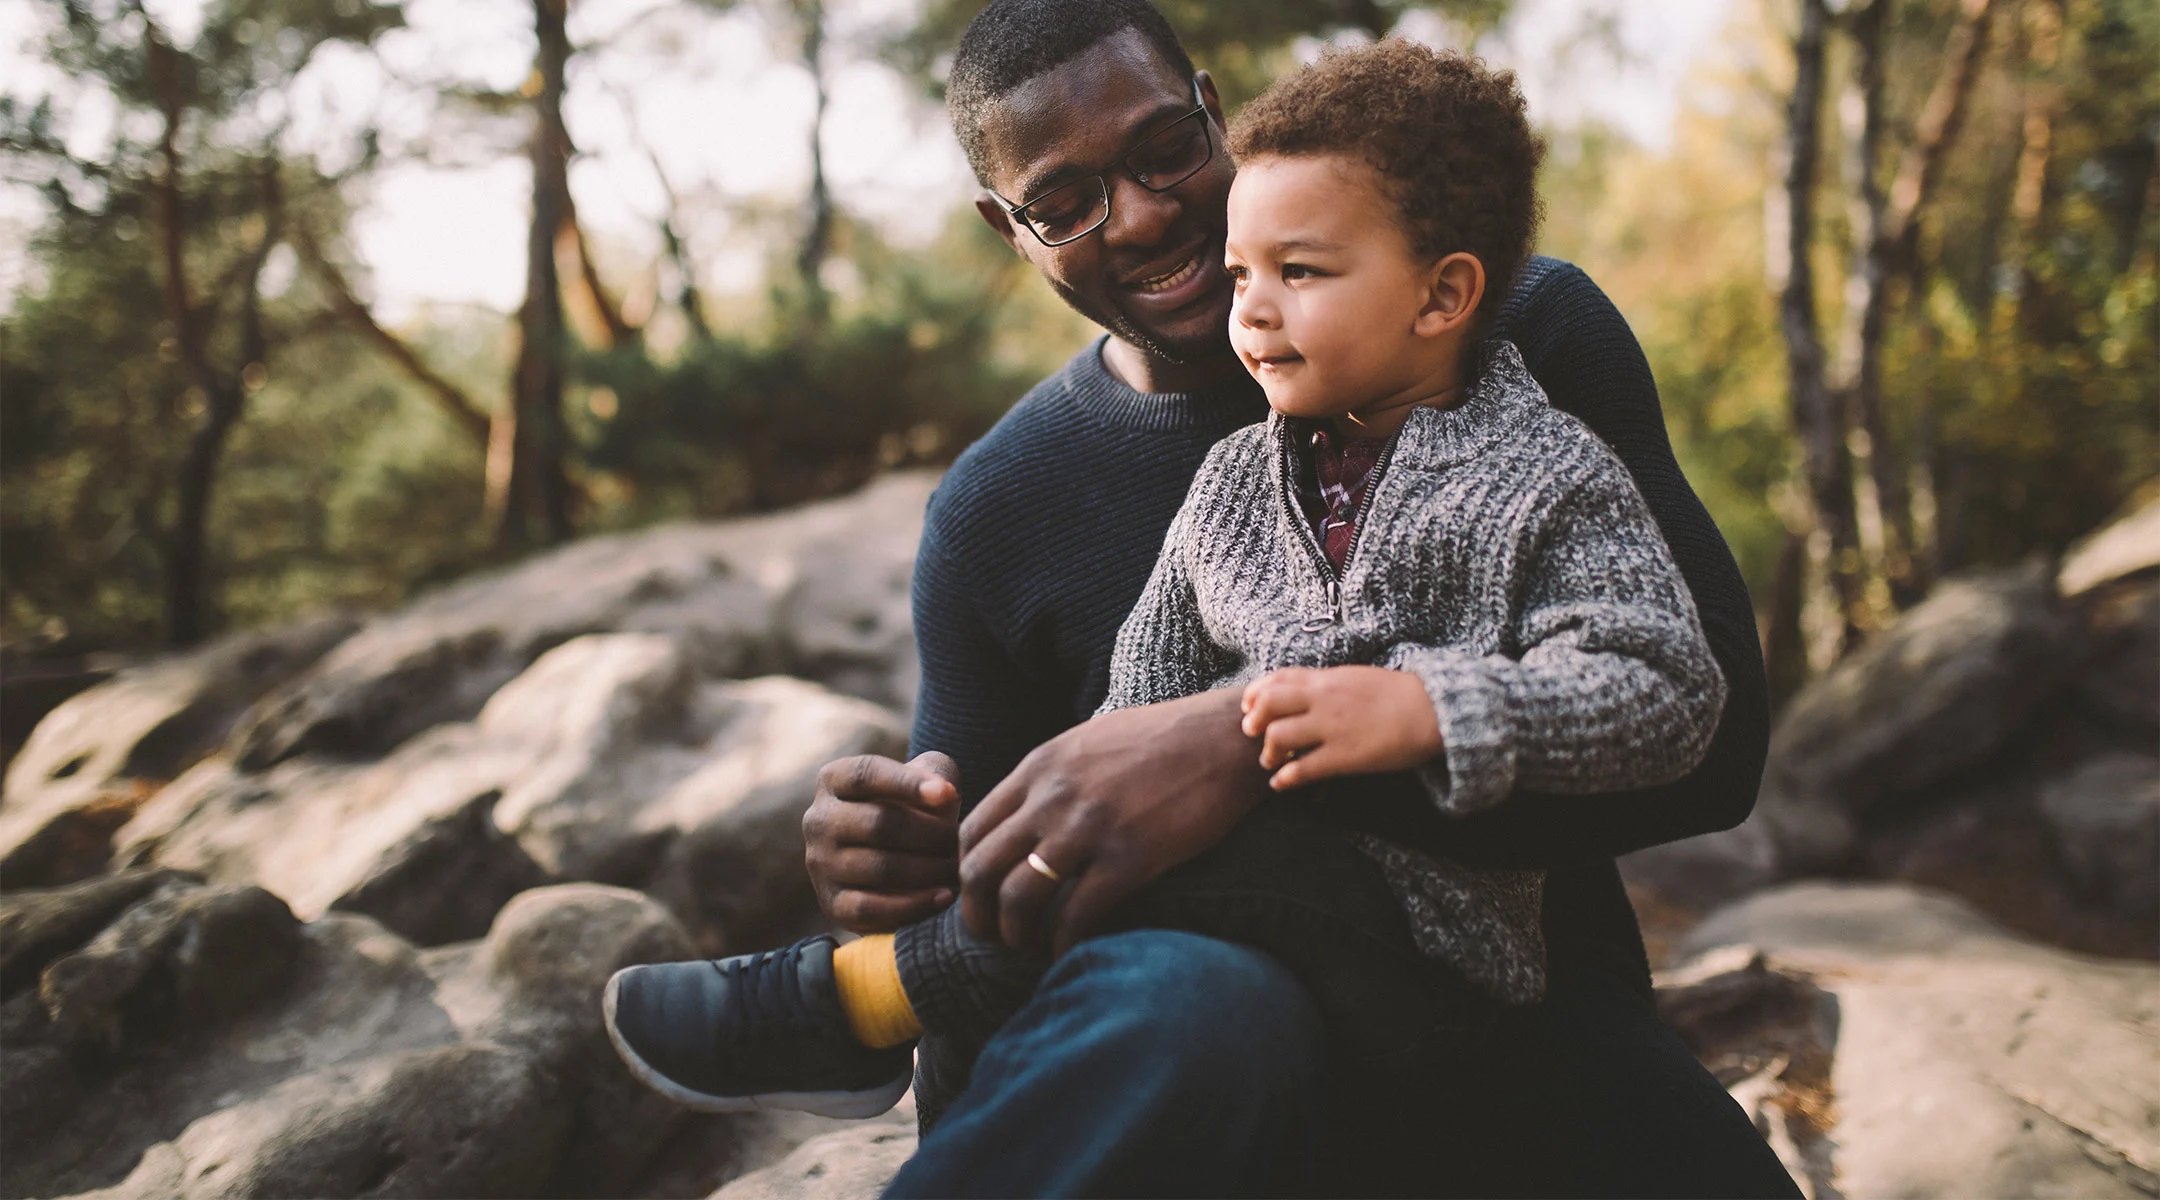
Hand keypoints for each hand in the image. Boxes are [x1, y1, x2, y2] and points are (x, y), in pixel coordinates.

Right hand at [802, 752, 960, 931]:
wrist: (897, 855)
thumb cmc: (917, 806)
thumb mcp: (924, 777)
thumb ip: (935, 773)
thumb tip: (942, 795)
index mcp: (834, 780)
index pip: (866, 774)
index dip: (908, 783)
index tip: (948, 794)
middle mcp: (819, 820)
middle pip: (877, 823)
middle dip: (930, 833)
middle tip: (963, 841)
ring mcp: (820, 864)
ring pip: (878, 867)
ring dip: (928, 870)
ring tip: (958, 869)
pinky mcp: (832, 904)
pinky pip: (871, 908)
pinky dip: (912, 905)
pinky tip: (943, 896)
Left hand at [958, 688, 1265, 955]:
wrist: (1223, 739)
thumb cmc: (1163, 740)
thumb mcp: (1090, 741)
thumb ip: (1052, 776)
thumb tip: (1028, 812)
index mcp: (1040, 768)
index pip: (972, 831)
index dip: (966, 874)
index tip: (983, 897)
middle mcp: (1053, 797)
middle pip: (981, 869)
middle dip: (978, 914)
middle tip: (993, 935)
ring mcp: (1089, 828)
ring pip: (1019, 897)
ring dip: (1015, 934)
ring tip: (1029, 947)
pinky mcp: (1129, 857)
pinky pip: (1076, 915)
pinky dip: (1063, 943)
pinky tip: (1067, 952)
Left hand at [1240, 665, 1443, 789]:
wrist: (1433, 711)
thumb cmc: (1398, 695)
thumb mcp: (1356, 678)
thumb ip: (1327, 685)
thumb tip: (1303, 693)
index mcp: (1327, 679)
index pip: (1277, 679)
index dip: (1256, 694)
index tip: (1250, 707)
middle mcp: (1323, 700)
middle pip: (1268, 704)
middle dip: (1254, 721)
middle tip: (1253, 733)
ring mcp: (1332, 728)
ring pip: (1279, 737)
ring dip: (1268, 752)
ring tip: (1271, 761)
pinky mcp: (1344, 757)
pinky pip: (1302, 770)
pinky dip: (1284, 779)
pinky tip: (1281, 784)